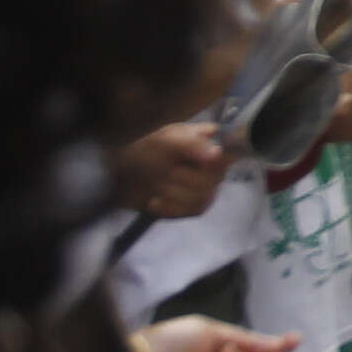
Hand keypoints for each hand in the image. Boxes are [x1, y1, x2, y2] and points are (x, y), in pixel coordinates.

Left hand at [112, 120, 235, 218]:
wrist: (117, 174)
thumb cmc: (142, 149)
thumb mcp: (164, 140)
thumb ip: (191, 144)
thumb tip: (218, 154)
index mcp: (209, 141)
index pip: (234, 149)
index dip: (223, 159)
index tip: (206, 163)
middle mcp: (212, 164)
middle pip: (215, 179)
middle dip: (185, 179)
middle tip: (166, 171)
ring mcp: (203, 187)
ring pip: (204, 197)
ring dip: (174, 193)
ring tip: (158, 185)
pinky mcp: (191, 206)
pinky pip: (193, 211)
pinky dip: (171, 208)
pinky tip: (155, 201)